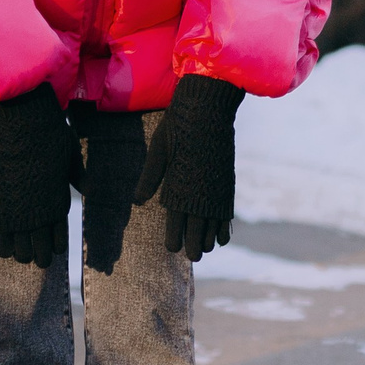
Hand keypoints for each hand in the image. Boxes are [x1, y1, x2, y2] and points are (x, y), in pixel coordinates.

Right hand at [0, 83, 77, 264]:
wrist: (24, 123)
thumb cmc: (50, 136)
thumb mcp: (71, 157)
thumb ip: (79, 176)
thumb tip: (90, 190)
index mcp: (59, 204)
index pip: (59, 240)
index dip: (56, 246)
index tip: (53, 246)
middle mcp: (40, 214)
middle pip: (41, 253)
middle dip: (39, 256)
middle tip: (35, 253)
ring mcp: (19, 213)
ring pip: (21, 252)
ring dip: (21, 253)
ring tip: (20, 250)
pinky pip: (1, 240)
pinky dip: (4, 247)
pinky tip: (5, 246)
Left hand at [135, 74, 244, 259]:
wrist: (208, 109)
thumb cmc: (177, 127)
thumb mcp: (158, 151)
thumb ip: (150, 178)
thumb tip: (137, 201)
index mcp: (179, 190)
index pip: (176, 226)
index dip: (174, 240)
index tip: (172, 249)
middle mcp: (199, 196)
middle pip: (197, 233)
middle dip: (193, 246)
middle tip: (191, 255)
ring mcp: (216, 191)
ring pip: (213, 227)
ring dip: (208, 239)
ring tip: (203, 249)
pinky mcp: (227, 184)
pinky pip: (227, 215)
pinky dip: (224, 228)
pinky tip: (220, 238)